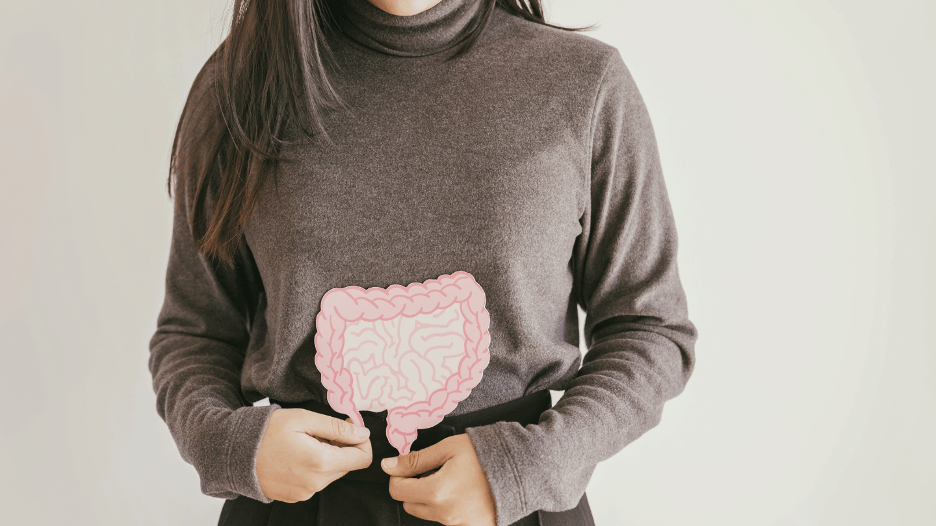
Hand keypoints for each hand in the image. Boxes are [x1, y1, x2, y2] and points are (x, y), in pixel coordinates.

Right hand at [255, 408, 371, 502]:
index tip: (348, 427)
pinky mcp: (295, 496)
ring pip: (331, 473)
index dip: (361, 441)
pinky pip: (316, 481)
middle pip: (347, 465)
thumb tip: (363, 433)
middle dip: (341, 447)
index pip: (363, 458)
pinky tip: (297, 454)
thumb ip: (337, 427)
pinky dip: (314, 467)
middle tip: (321, 430)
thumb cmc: (267, 431)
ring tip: (305, 441)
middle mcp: (316, 483)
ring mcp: (305, 493)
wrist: (233, 453)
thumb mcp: (303, 418)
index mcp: (321, 462)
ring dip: (327, 456)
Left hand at [382, 434, 495, 525]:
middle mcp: (445, 514)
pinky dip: (449, 508)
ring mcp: (459, 524)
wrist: (521, 468)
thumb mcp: (447, 449)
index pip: (398, 491)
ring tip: (453, 481)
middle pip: (411, 505)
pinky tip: (462, 494)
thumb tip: (388, 466)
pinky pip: (449, 520)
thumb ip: (415, 460)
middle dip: (414, 489)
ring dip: (432, 499)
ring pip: (429, 514)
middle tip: (432, 472)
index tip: (405, 468)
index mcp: (437, 492)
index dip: (397, 477)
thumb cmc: (485, 454)